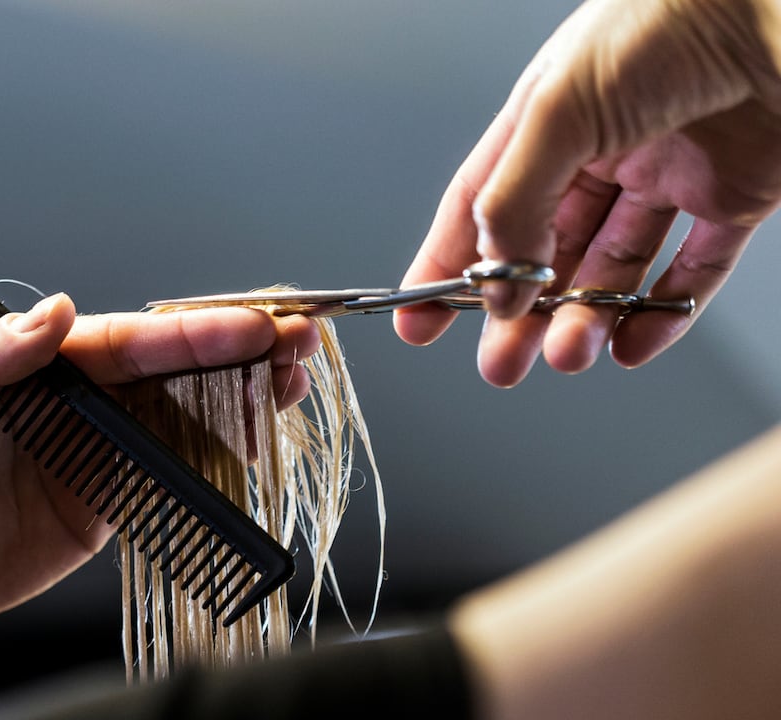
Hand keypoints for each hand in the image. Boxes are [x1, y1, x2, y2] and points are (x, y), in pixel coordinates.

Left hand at [0, 293, 317, 648]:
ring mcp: (90, 452)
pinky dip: (216, 454)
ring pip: (179, 412)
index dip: (190, 332)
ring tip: (295, 380)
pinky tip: (255, 437)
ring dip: (239, 394)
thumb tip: (53, 314)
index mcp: (30, 367)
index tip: (249, 325)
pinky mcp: (100, 503)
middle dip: (236, 349)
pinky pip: (167, 472)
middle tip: (299, 339)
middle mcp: (70, 401)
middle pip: (167, 366)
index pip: (122, 339)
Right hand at [394, 0, 780, 386]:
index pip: (480, 206)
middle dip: (518, 313)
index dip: (446, 266)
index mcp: (546, 121)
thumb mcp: (558, 109)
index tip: (419, 321)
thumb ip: (514, 200)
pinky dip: (662, 314)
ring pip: (613, 269)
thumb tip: (496, 283)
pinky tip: (634, 345)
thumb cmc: (668, 21)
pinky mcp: (735, 196)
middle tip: (500, 363)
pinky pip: (694, 271)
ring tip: (568, 356)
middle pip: (546, 251)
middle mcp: (601, 151)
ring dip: (583, 321)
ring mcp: (668, 175)